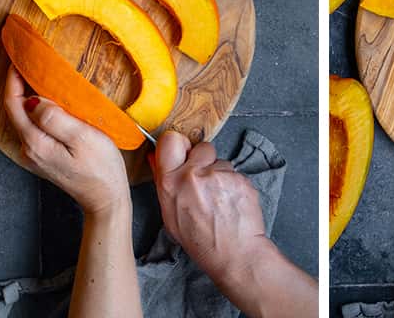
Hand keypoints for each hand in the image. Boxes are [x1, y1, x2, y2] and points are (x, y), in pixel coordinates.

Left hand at [2, 65, 128, 215]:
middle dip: (16, 85)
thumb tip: (34, 99)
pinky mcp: (44, 156)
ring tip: (37, 74)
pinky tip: (48, 99)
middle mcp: (28, 149)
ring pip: (23, 119)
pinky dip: (35, 109)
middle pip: (14, 112)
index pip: (14, 105)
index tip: (19, 59)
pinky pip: (32, 126)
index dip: (13, 80)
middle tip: (27, 61)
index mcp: (35, 142)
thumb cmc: (99, 166)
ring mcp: (35, 154)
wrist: (105, 197)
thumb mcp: (81, 137)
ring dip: (26, 96)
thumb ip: (55, 118)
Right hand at [153, 131, 268, 276]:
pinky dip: (233, 183)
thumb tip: (154, 156)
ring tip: (219, 198)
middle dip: (203, 159)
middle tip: (205, 179)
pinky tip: (230, 201)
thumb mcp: (170, 215)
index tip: (182, 152)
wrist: (234, 252)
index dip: (178, 144)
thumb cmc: (199, 239)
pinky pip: (234, 172)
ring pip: (220, 161)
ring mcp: (219, 174)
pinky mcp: (239, 177)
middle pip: (201, 147)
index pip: (170, 140)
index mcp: (171, 184)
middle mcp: (194, 175)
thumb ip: (163, 182)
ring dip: (219, 173)